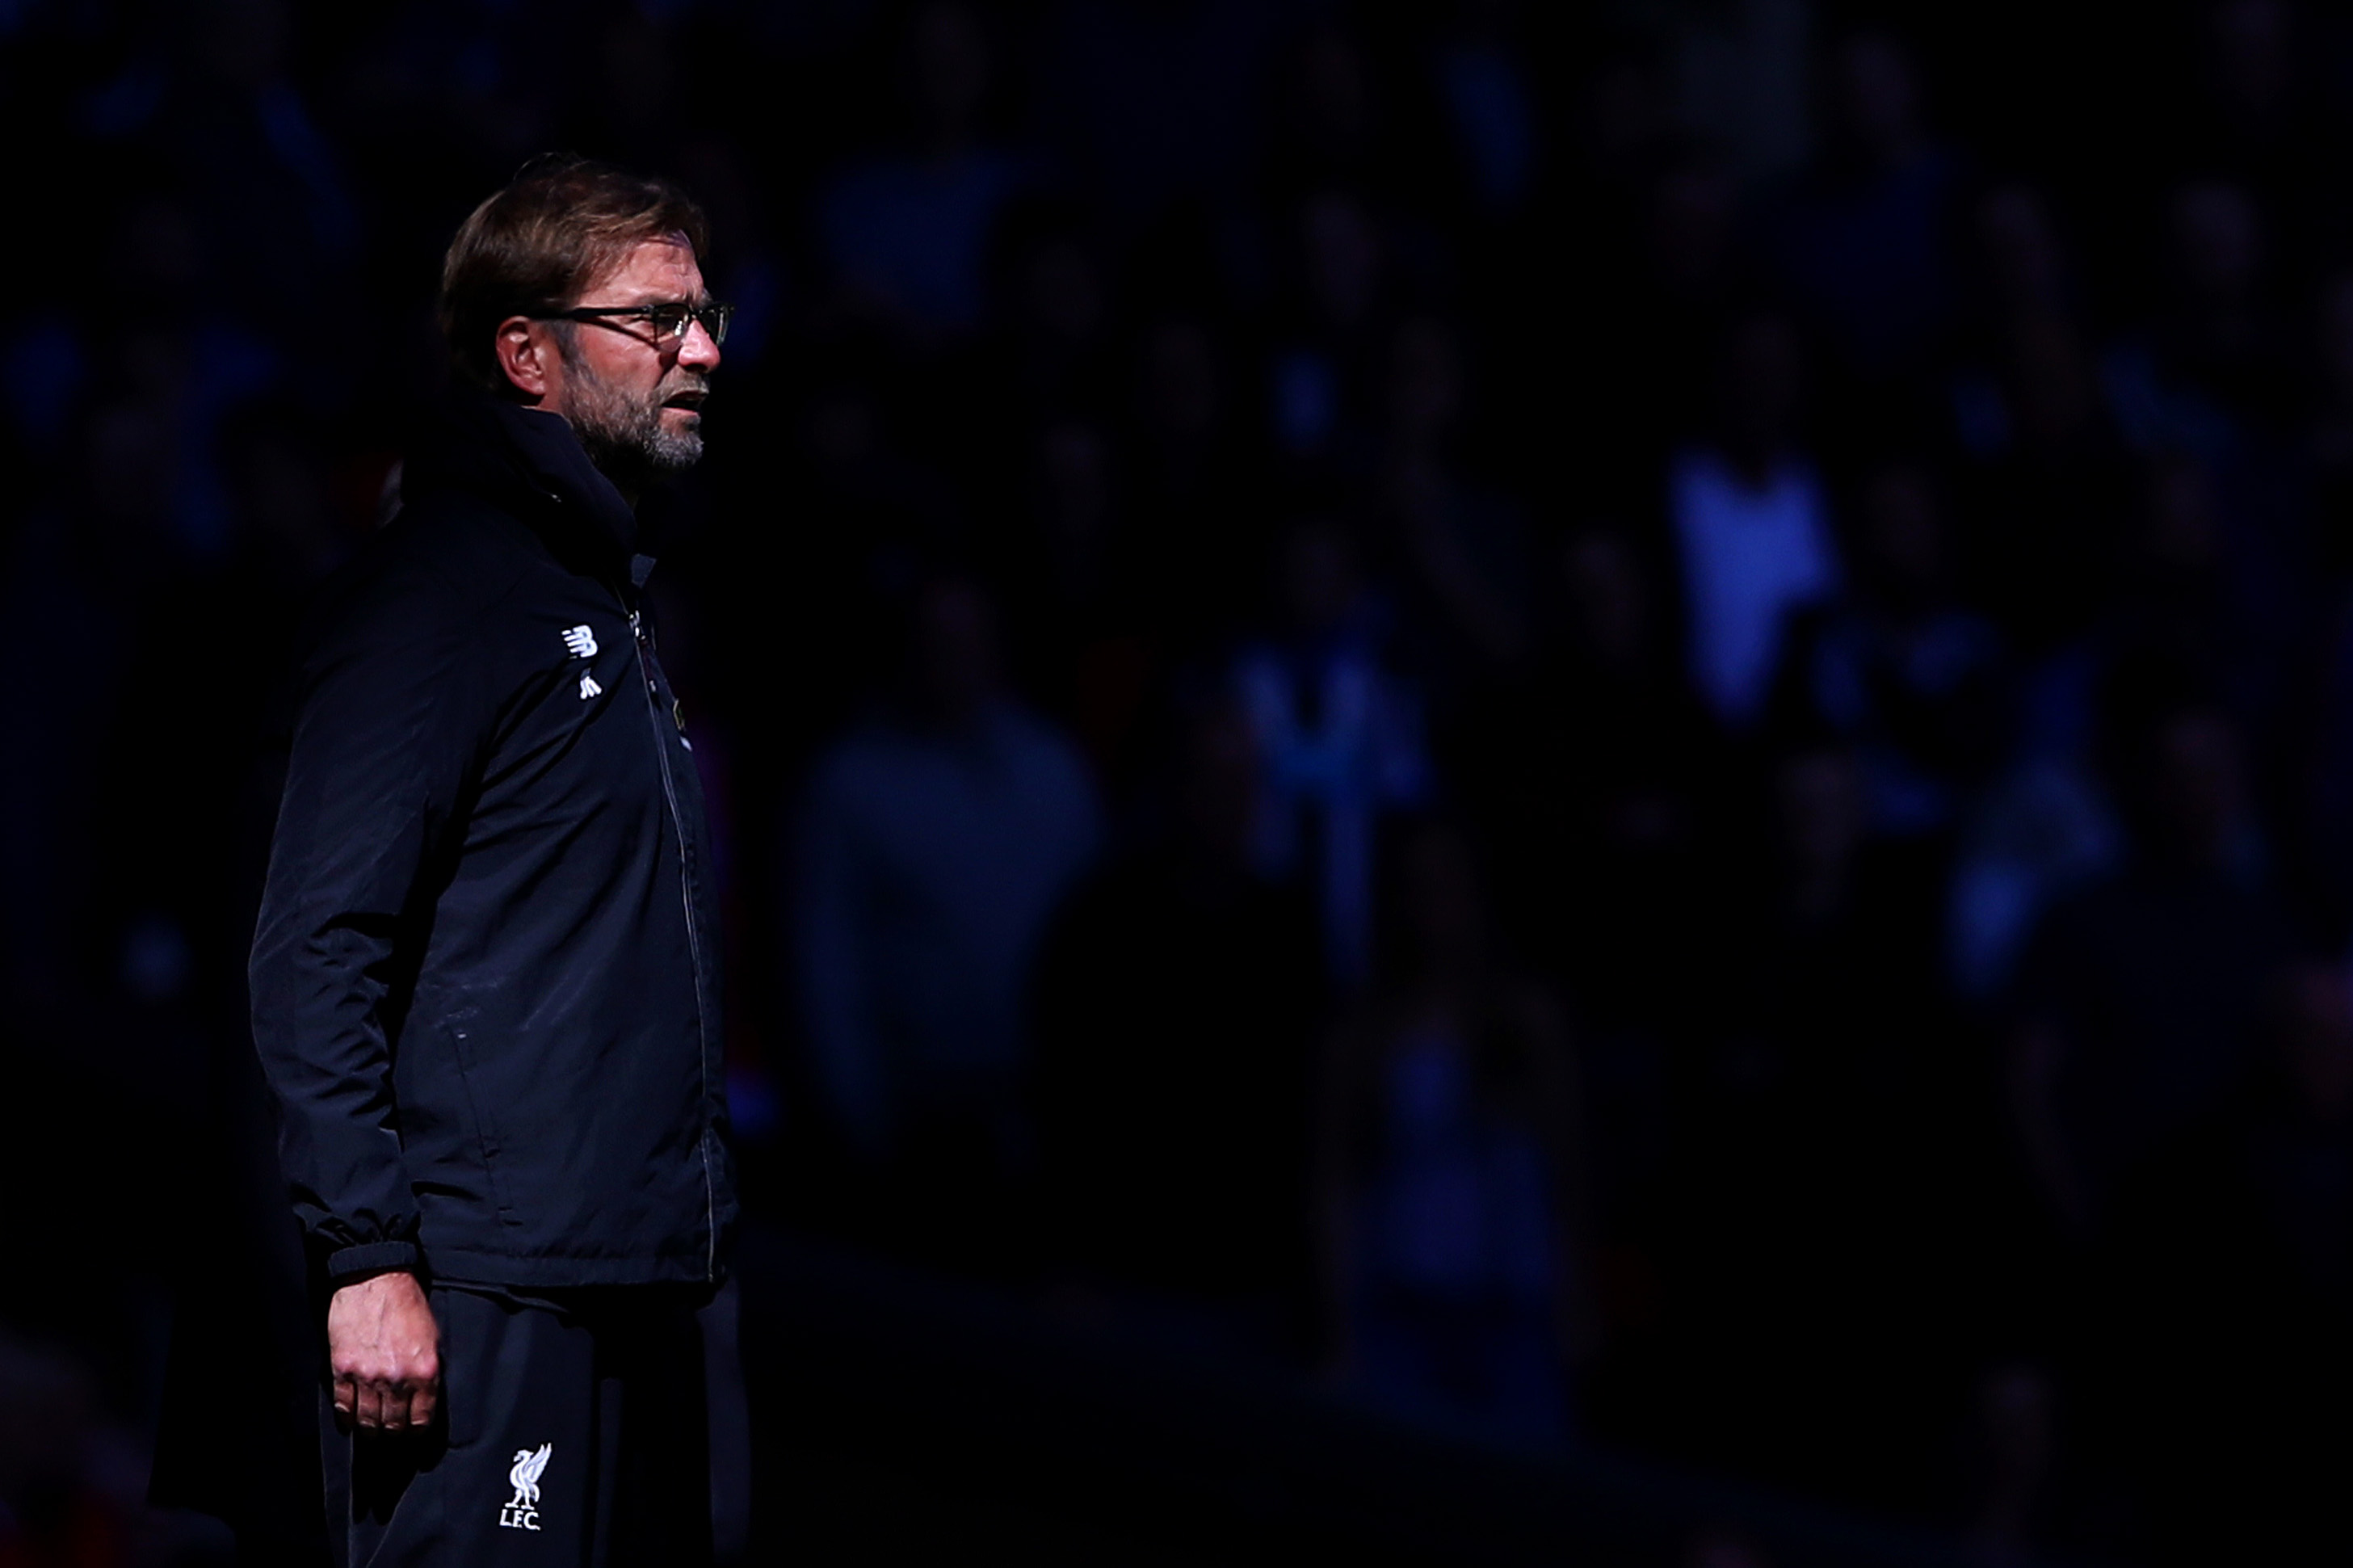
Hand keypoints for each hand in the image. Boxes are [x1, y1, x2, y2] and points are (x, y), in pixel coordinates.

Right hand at [327, 1271, 440, 1433]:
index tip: (413, 1430)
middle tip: (392, 1431)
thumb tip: (423, 1398)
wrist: (375, 1280)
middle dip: (394, 1431)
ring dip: (371, 1429)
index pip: (421, 1418)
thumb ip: (427, 1370)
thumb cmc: (407, 1305)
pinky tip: (352, 1418)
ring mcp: (367, 1376)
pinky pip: (344, 1406)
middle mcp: (397, 1378)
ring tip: (373, 1428)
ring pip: (368, 1421)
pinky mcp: (343, 1370)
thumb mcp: (432, 1337)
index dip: (417, 1429)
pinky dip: (348, 1417)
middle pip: (393, 1424)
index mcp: (424, 1370)